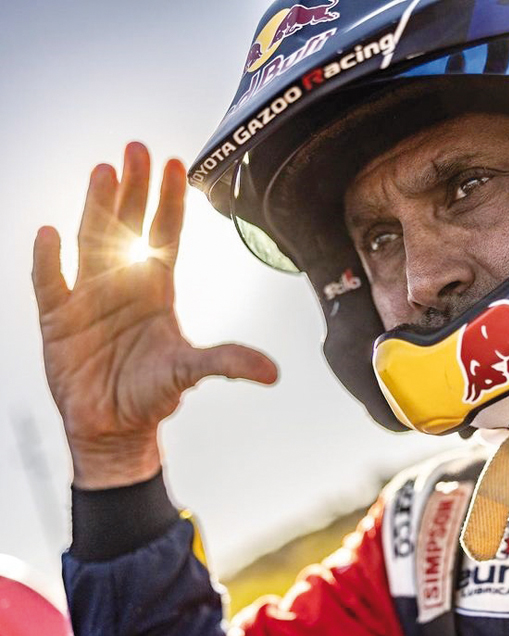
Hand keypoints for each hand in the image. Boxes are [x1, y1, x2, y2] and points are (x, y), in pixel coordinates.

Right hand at [32, 143, 277, 489]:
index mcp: (156, 289)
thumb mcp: (191, 372)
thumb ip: (226, 363)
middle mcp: (122, 284)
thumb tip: (272, 373)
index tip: (175, 164)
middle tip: (137, 149)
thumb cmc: (152, 393)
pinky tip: (50, 234)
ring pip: (91, 242)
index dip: (169, 201)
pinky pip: (50, 284)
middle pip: (127, 226)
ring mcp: (89, 298)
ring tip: (103, 171)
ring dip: (96, 208)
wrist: (113, 425)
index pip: (165, 234)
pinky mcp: (58, 321)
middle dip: (133, 189)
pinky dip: (49, 261)